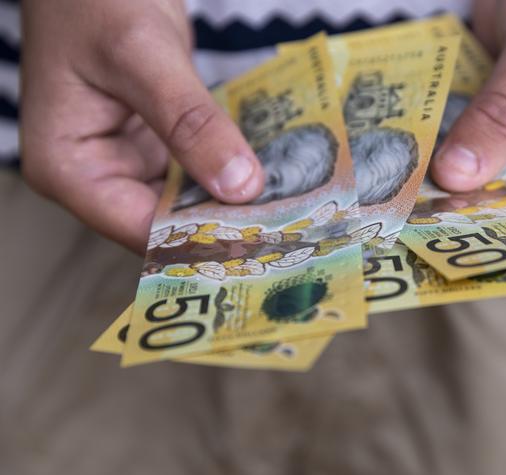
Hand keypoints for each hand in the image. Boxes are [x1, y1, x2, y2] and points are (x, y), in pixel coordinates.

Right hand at [20, 0, 263, 252]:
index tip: (259, 240)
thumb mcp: (142, 56)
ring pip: (188, 199)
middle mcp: (98, 175)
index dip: (200, 238)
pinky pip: (197, 170)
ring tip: (289, 210)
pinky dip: (229, 172)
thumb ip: (190, 122)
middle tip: (286, 230)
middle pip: (167, 220)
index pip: (140, 228)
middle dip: (223, 223)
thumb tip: (241, 186)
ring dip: (233, 201)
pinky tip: (271, 178)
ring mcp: (129, 161)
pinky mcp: (157, 145)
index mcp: (69, 169)